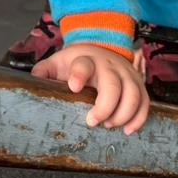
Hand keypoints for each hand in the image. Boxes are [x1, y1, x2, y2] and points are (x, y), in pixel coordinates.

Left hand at [32, 43, 149, 134]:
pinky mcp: (138, 83)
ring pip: (133, 94)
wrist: (100, 47)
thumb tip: (32, 83)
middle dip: (105, 107)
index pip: (83, 65)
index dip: (79, 75)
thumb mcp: (58, 62)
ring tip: (110, 125)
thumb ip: (44, 72)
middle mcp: (109, 65)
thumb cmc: (76, 62)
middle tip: (93, 121)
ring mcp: (126, 73)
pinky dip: (139, 118)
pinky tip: (128, 130)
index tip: (74, 87)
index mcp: (86, 59)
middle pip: (113, 85)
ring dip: (123, 114)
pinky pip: (145, 102)